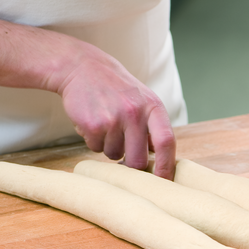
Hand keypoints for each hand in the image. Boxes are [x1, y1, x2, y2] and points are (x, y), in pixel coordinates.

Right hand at [54, 41, 176, 178]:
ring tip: (106, 124)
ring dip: (109, 147)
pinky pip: (95, 148)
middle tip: (123, 153)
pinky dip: (93, 140)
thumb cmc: (115, 88)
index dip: (167, 166)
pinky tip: (93, 120)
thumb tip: (161, 159)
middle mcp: (135, 113)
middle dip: (130, 164)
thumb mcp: (142, 100)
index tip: (164, 182)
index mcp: (152, 107)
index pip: (166, 142)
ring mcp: (113, 119)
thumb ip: (152, 126)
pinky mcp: (93, 125)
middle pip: (138, 160)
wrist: (82, 67)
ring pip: (114, 155)